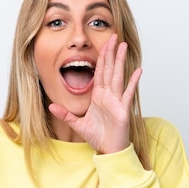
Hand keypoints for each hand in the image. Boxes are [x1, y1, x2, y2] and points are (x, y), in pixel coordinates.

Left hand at [49, 34, 141, 153]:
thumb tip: (50, 106)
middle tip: (113, 36)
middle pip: (109, 70)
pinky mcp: (123, 110)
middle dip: (110, 53)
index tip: (103, 44)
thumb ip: (65, 114)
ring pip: (118, 76)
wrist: (108, 150)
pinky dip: (133, 82)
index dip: (101, 58)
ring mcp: (116, 101)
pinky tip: (138, 70)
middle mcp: (108, 96)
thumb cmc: (98, 137)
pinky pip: (128, 93)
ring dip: (120, 61)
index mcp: (98, 97)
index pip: (99, 72)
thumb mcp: (77, 124)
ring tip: (123, 46)